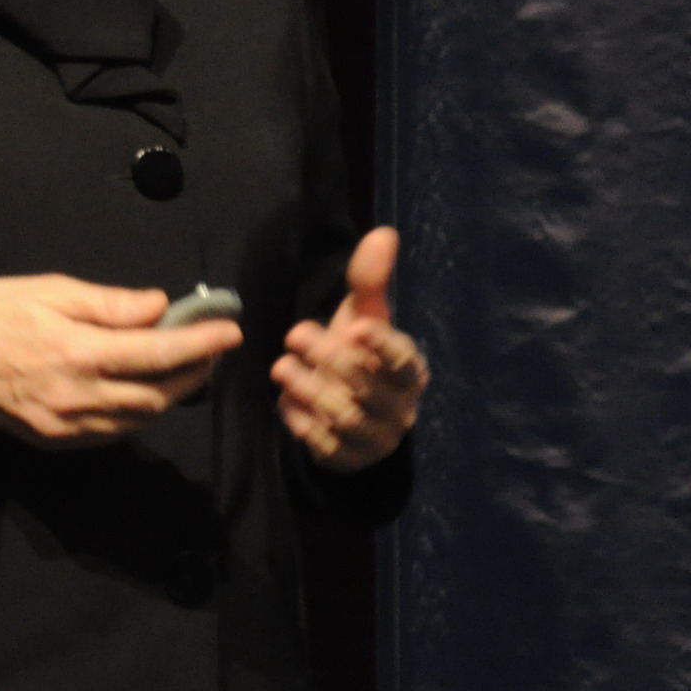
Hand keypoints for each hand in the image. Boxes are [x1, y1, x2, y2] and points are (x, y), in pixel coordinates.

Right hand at [0, 275, 245, 447]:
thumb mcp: (50, 289)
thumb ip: (109, 303)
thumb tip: (159, 306)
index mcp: (78, 351)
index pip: (156, 352)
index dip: (200, 344)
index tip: (229, 331)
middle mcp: (78, 395)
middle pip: (157, 394)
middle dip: (194, 372)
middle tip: (212, 349)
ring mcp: (67, 425)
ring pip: (139, 419)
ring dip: (170, 395)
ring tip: (186, 368)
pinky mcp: (56, 440)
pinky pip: (113, 433)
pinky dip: (138, 413)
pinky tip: (145, 390)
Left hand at [275, 227, 426, 471]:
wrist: (350, 408)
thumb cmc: (358, 353)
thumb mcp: (364, 316)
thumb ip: (370, 280)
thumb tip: (383, 232)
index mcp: (409, 371)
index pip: (403, 361)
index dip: (381, 345)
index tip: (354, 327)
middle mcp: (400, 407)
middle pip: (367, 388)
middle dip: (330, 359)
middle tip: (294, 334)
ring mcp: (376, 437)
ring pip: (346, 418)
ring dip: (311, 391)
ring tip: (280, 368)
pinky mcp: (349, 458)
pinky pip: (325, 445)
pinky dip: (302, 423)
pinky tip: (285, 402)